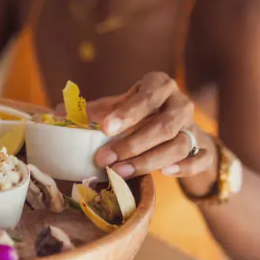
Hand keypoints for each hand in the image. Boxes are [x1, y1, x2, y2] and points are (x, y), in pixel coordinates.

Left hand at [80, 73, 216, 180]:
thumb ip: (95, 110)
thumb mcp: (120, 107)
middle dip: (132, 144)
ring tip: (120, 171)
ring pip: (178, 145)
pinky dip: (184, 167)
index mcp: (159, 86)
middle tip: (104, 158)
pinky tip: (165, 173)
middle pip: (162, 125)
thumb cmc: (140, 115)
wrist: (176, 129)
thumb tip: (56, 113)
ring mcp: (194, 127)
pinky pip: (199, 159)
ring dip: (148, 161)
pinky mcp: (203, 148)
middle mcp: (180, 104)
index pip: (147, 96)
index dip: (128, 112)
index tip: (105, 127)